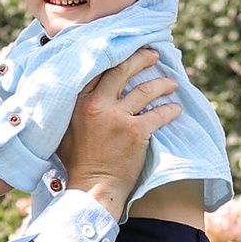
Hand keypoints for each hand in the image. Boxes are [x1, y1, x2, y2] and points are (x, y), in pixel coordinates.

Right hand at [61, 44, 181, 217]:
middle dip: (141, 59)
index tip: (128, 52)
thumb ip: (71, 109)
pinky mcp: (134, 132)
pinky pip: (158, 114)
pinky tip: (176, 109)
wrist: (92, 189)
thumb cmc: (77, 163)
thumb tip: (79, 93)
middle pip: (122, 70)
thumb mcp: (64, 130)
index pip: (99, 69)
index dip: (116, 57)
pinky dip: (170, 110)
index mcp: (77, 102)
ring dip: (162, 84)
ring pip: (145, 90)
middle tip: (154, 56)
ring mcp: (116, 118)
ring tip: (172, 84)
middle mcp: (96, 105)